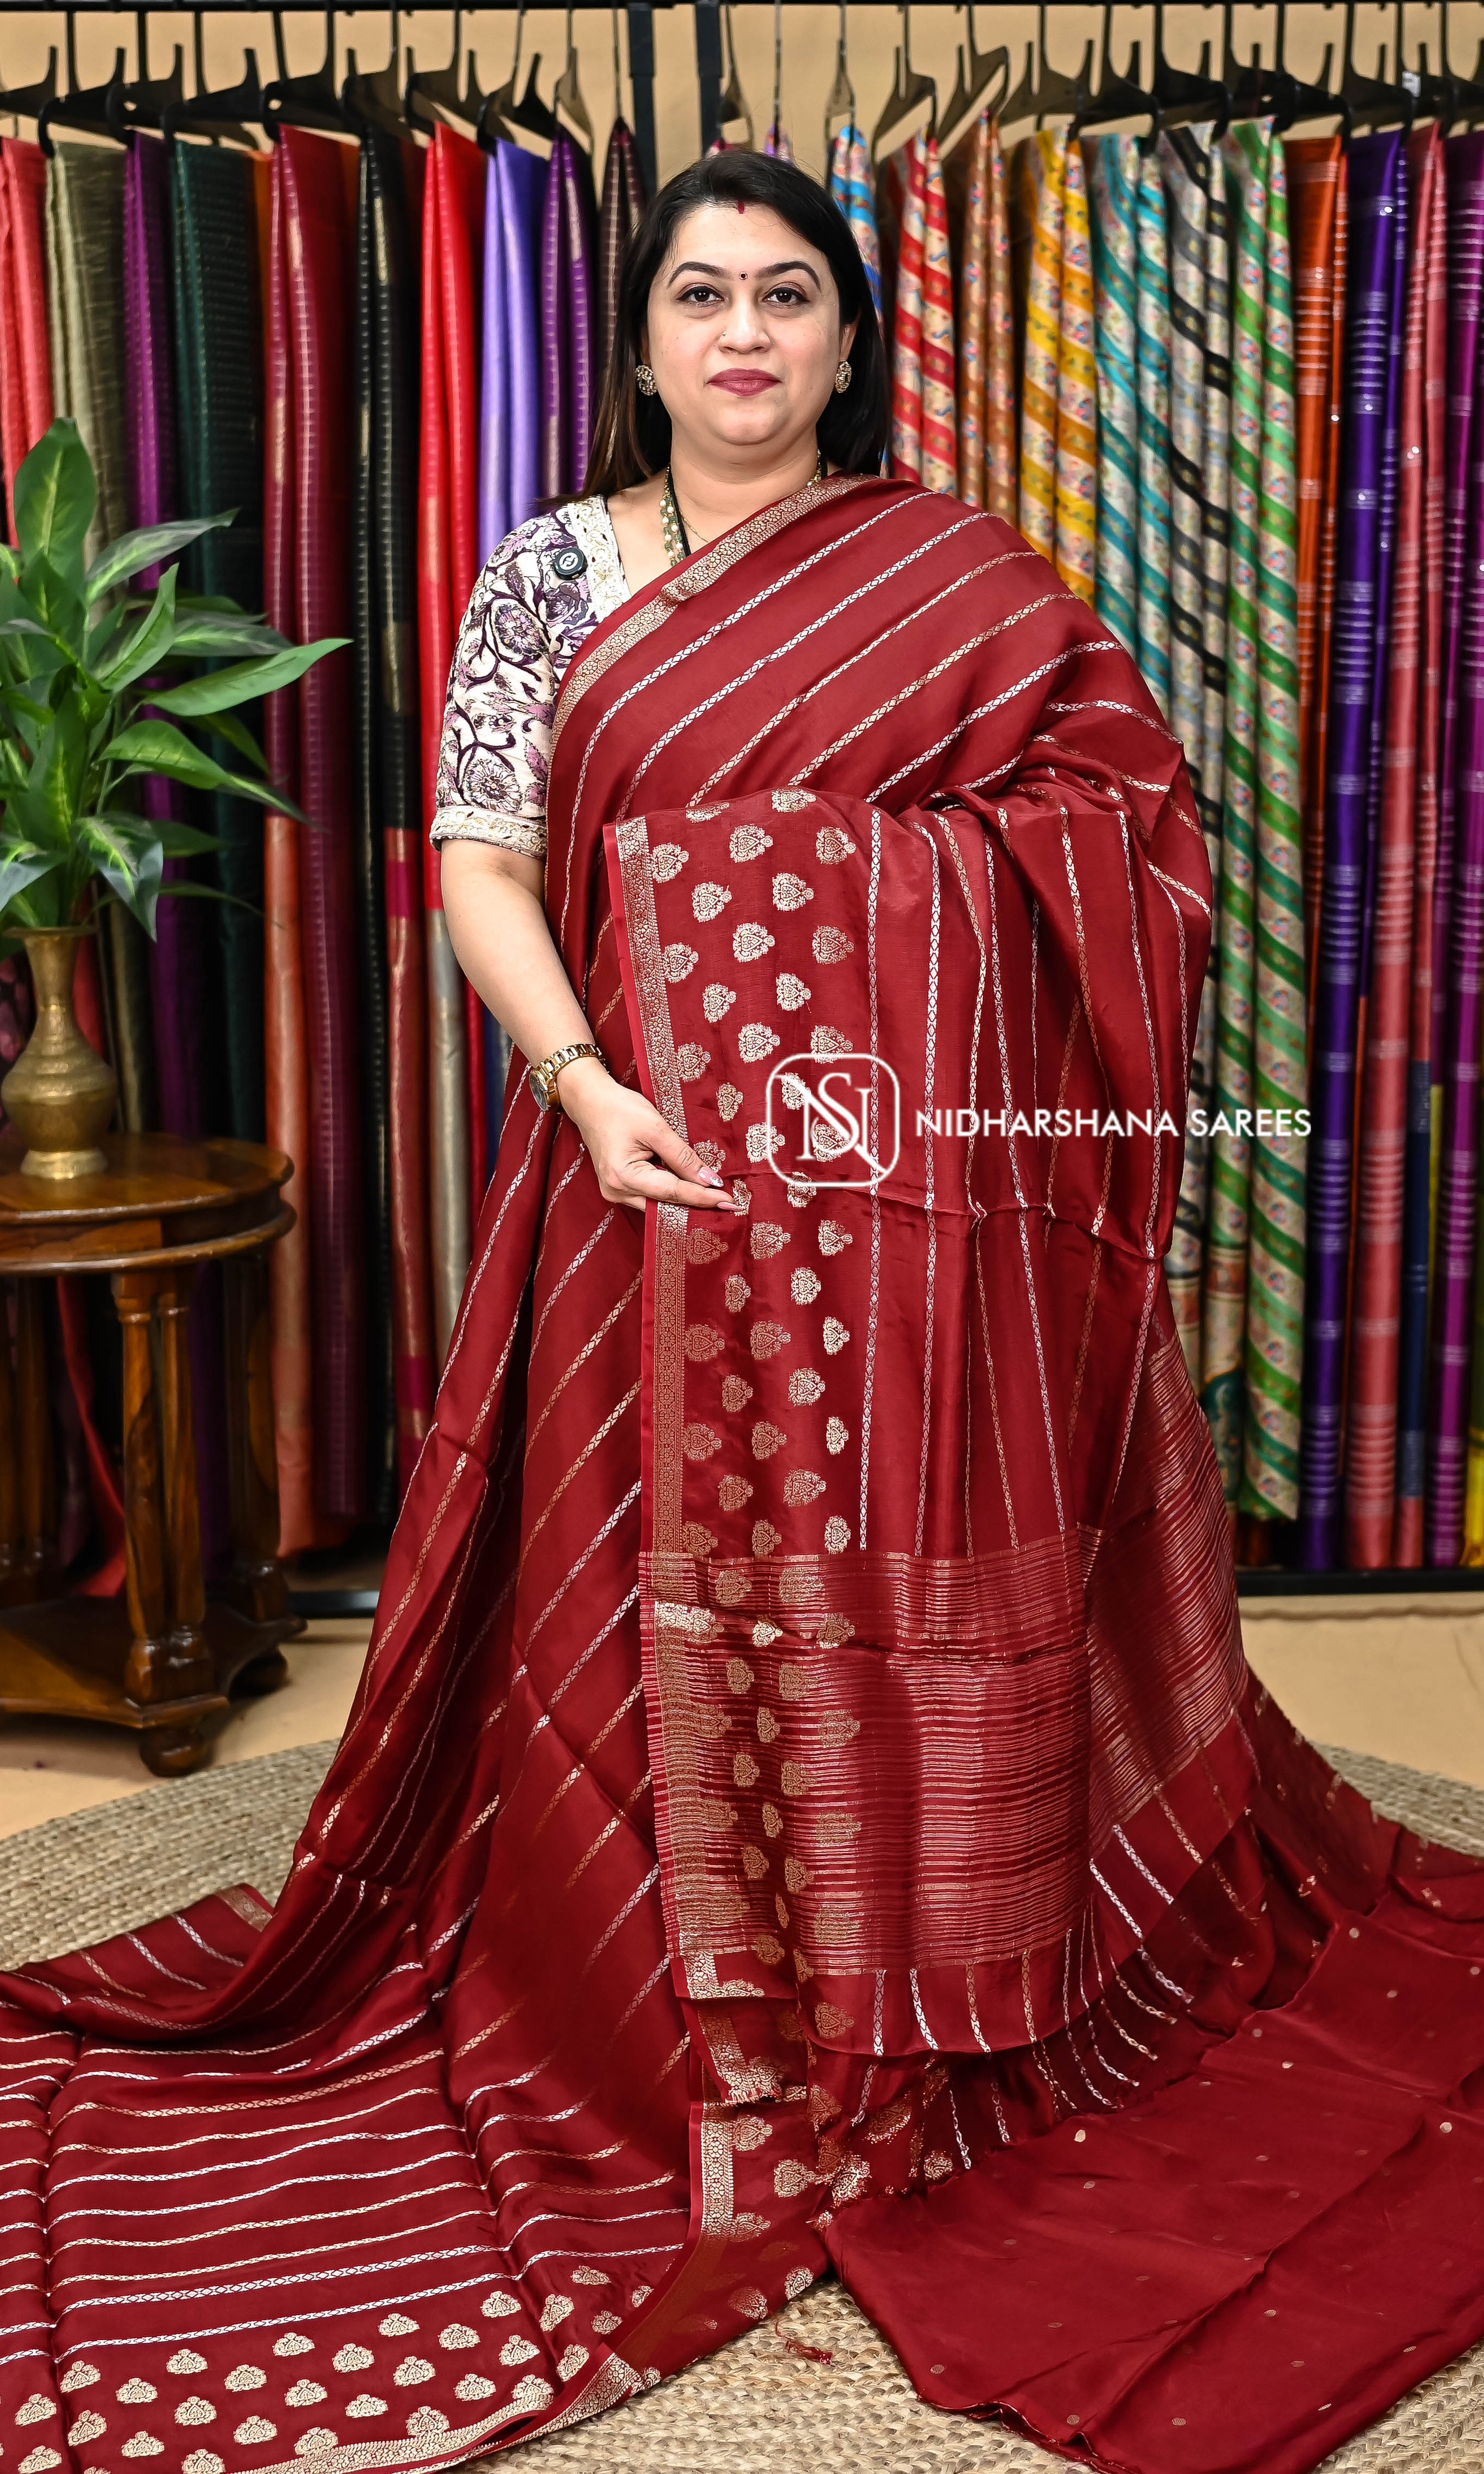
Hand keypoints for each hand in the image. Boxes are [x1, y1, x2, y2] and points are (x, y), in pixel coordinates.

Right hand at [559, 1058, 733, 1212]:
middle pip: (665, 1204)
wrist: (590, 1102)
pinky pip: (649, 1197)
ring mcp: (615, 1193)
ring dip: (684, 1200)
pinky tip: (690, 1190)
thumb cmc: (620, 1109)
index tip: (729, 1201)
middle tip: (727, 1204)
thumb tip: (710, 1180)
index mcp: (624, 1176)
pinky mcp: (617, 1188)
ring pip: (658, 1204)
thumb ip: (683, 1157)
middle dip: (696, 1204)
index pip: (673, 1192)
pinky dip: (669, 1194)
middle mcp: (617, 1191)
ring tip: (713, 1198)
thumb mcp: (656, 1128)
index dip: (702, 1197)